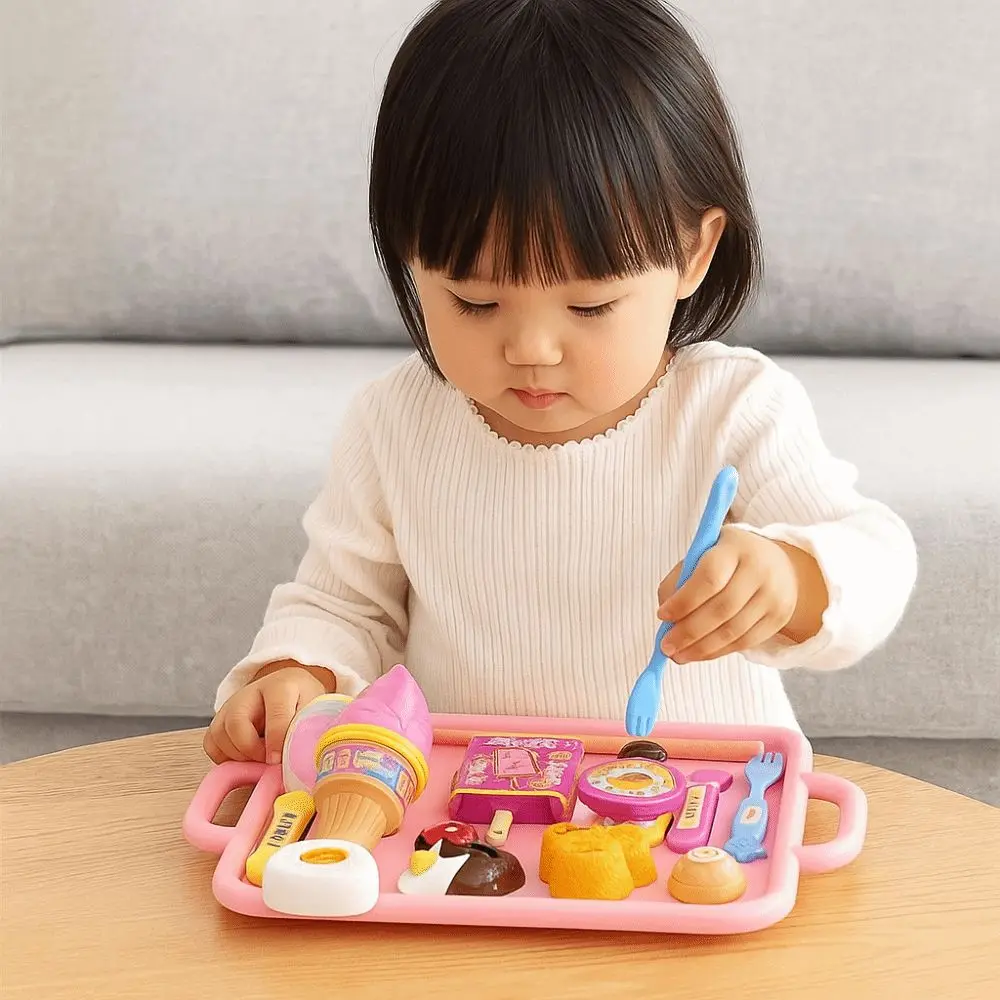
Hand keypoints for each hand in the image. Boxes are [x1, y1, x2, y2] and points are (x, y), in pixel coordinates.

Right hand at [203, 664, 330, 765]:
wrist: (289, 687)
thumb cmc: (302, 701)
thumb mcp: (314, 709)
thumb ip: (306, 729)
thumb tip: (298, 759)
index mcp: (280, 685)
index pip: (276, 712)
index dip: (276, 740)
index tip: (278, 760)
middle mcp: (248, 692)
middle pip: (236, 723)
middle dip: (251, 750)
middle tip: (268, 761)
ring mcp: (229, 705)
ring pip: (220, 736)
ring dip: (240, 756)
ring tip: (262, 758)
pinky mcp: (218, 721)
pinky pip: (211, 745)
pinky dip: (226, 758)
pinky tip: (247, 757)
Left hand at [656, 527, 819, 663]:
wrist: (778, 564)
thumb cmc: (727, 560)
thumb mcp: (701, 555)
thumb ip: (679, 580)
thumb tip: (666, 619)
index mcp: (734, 547)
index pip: (709, 578)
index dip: (684, 601)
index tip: (662, 615)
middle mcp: (759, 569)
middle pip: (722, 609)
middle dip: (689, 632)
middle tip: (666, 646)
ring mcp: (773, 594)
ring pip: (733, 630)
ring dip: (701, 648)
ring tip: (678, 656)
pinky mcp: (779, 617)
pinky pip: (745, 641)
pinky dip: (718, 651)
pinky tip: (699, 654)